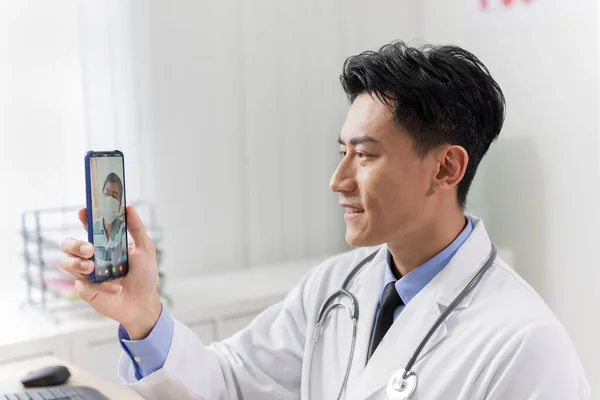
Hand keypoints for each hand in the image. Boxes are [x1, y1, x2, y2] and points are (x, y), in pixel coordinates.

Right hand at [60, 205, 161, 338]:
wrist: (145, 302)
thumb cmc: (144, 274)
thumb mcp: (145, 249)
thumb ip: (136, 228)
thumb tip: (129, 207)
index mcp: (104, 244)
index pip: (88, 228)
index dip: (84, 218)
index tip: (83, 211)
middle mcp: (92, 257)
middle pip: (68, 245)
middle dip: (74, 244)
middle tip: (89, 249)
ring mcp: (86, 274)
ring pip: (67, 263)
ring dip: (78, 263)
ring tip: (92, 267)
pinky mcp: (86, 290)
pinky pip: (84, 285)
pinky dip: (102, 286)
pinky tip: (117, 287)